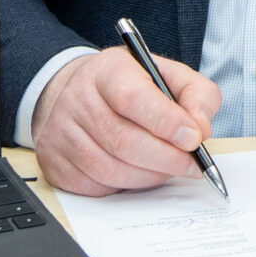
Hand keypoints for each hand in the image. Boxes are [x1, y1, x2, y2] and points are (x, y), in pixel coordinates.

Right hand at [31, 46, 221, 196]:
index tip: (194, 138)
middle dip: (166, 158)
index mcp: (108, 70)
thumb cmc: (132, 87)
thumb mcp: (168, 75)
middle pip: (123, 140)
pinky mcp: (55, 162)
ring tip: (169, 168)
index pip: (132, 98)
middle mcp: (77, 99)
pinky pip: (96, 186)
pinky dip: (127, 185)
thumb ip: (196, 94)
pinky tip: (140, 172)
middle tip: (193, 165)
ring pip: (111, 169)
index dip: (166, 122)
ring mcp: (61, 133)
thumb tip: (200, 128)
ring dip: (150, 175)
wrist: (81, 94)